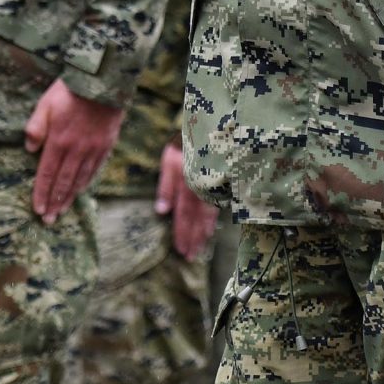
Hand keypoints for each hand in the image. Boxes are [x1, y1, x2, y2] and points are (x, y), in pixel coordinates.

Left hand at [25, 81, 122, 223]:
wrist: (104, 81)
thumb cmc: (70, 90)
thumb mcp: (45, 103)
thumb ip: (35, 127)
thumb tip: (29, 149)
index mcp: (58, 140)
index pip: (47, 174)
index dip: (42, 193)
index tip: (38, 209)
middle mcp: (76, 149)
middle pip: (63, 182)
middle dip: (55, 203)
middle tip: (49, 220)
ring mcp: (93, 149)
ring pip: (79, 179)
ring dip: (69, 197)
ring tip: (62, 211)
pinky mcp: (106, 145)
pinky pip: (95, 169)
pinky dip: (86, 182)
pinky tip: (81, 191)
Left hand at [157, 143, 216, 261]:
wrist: (212, 126)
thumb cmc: (185, 142)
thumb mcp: (169, 160)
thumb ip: (166, 186)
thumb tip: (161, 212)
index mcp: (188, 184)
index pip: (185, 215)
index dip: (183, 234)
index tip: (181, 251)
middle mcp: (203, 189)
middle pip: (198, 220)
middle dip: (194, 239)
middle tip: (191, 257)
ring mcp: (214, 186)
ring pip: (209, 215)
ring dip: (204, 233)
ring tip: (200, 249)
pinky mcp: (222, 183)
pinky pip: (217, 206)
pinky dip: (214, 220)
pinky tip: (212, 229)